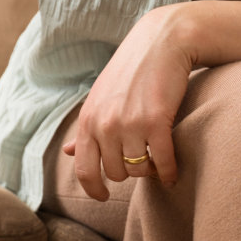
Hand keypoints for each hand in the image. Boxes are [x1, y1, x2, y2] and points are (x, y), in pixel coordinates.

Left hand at [61, 4, 195, 199]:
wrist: (161, 43)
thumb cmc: (130, 73)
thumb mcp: (99, 99)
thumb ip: (85, 129)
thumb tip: (66, 152)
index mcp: (87, 120)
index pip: (83, 168)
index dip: (93, 189)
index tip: (103, 197)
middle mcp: (104, 124)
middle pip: (116, 173)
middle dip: (130, 173)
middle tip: (143, 163)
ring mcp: (129, 124)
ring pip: (139, 170)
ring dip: (151, 171)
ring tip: (158, 162)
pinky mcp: (156, 121)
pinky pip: (162, 161)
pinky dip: (169, 171)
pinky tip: (173, 173)